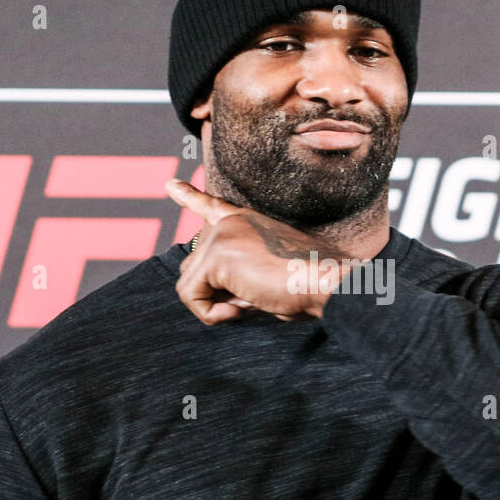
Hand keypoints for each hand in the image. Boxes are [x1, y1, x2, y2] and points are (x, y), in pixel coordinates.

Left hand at [165, 178, 351, 324]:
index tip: (171, 185)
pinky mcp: (217, 256)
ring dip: (215, 306)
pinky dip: (209, 314)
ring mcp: (222, 236)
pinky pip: (190, 296)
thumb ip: (241, 278)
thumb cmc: (311, 287)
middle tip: (255, 300)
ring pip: (189, 283)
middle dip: (218, 294)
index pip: (213, 207)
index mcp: (249, 222)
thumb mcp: (271, 276)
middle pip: (195, 267)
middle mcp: (232, 223)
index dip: (190, 197)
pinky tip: (238, 313)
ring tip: (250, 304)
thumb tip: (218, 303)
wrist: (328, 283)